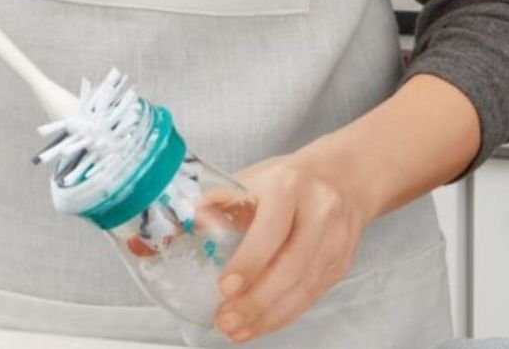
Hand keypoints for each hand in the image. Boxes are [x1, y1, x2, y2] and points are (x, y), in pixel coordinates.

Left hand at [213, 150, 371, 342]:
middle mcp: (318, 212)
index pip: (271, 229)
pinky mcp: (340, 264)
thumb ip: (212, 206)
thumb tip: (168, 235)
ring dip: (267, 316)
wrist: (339, 178)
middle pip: (291, 266)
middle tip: (224, 320)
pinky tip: (258, 325)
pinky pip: (312, 296)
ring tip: (235, 329)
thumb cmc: (282, 182)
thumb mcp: (247, 180)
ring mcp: (335, 240)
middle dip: (256, 300)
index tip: (224, 287)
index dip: (249, 262)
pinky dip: (283, 315)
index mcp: (288, 186)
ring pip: (304, 288)